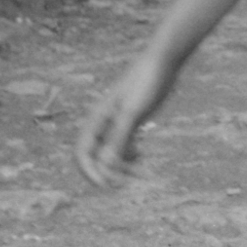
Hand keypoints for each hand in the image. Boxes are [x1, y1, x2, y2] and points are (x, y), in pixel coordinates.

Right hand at [75, 53, 177, 186]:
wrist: (163, 61)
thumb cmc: (145, 82)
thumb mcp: (132, 112)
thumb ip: (118, 138)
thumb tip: (105, 165)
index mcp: (97, 119)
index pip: (82, 153)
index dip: (89, 172)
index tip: (105, 185)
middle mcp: (104, 122)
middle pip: (97, 157)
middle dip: (109, 172)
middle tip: (126, 184)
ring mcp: (118, 121)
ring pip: (113, 152)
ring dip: (123, 165)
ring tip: (141, 170)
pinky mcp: (133, 119)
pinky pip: (125, 144)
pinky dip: (131, 154)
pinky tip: (142, 154)